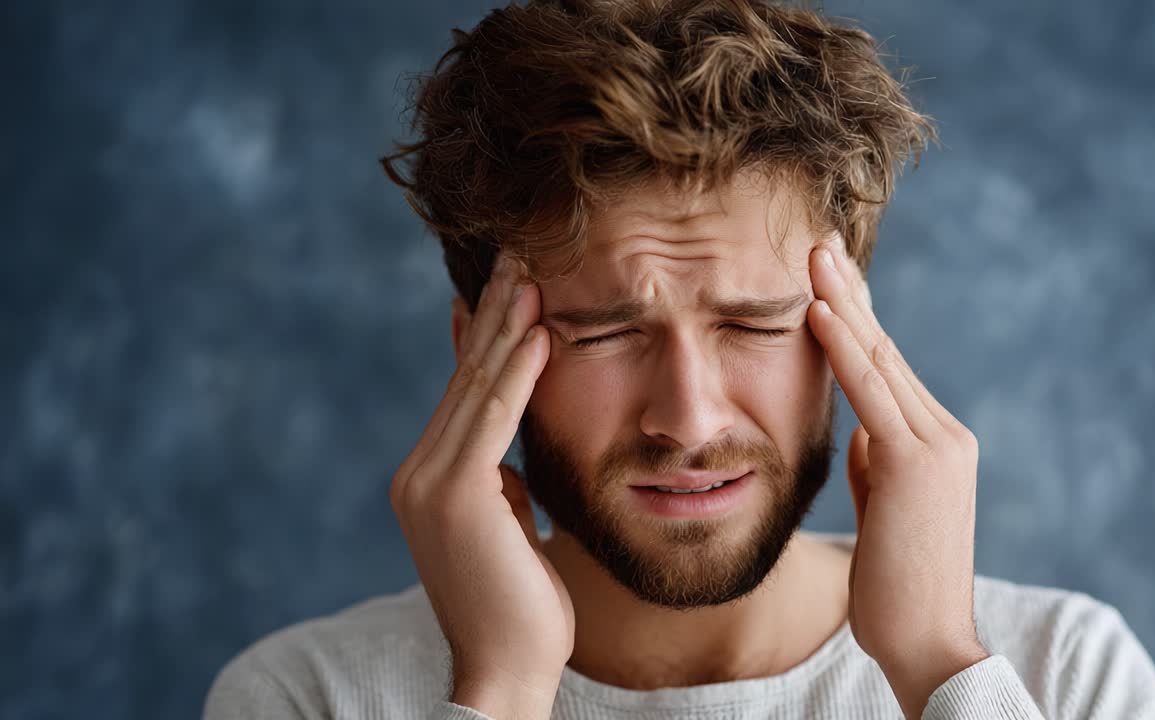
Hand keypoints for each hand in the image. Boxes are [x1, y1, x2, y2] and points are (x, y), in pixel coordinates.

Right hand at [389, 257, 571, 719]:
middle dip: (494, 312)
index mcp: (432, 478)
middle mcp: (419, 473)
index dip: (486, 335)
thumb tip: (512, 447)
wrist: (507, 669)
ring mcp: (429, 482)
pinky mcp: (454, 495)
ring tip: (529, 270)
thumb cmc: (521, 605)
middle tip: (516, 254)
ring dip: (507, 324)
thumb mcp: (508, 524)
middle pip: (466, 377)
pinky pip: (493, 418)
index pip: (464, 392)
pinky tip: (539, 330)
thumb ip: (501, 479)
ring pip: (476, 387)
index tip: (510, 286)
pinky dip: (517, 372)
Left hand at [806, 237, 989, 719]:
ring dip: (843, 302)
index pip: (886, 369)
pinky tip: (819, 311)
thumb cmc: (897, 586)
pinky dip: (843, 349)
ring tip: (814, 256)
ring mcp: (936, 446)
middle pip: (885, 350)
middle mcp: (943, 434)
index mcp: (935, 445)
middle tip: (820, 244)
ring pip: (880, 359)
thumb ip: (878, 465)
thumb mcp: (885, 512)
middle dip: (850, 294)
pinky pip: (872, 393)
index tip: (828, 281)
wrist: (927, 643)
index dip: (856, 321)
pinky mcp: (917, 465)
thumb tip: (862, 430)